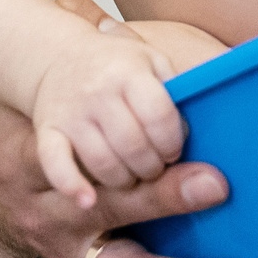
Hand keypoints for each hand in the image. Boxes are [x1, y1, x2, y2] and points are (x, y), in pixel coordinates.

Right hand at [31, 24, 186, 206]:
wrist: (57, 56)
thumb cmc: (117, 66)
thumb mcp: (152, 63)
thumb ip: (178, 91)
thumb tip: (208, 126)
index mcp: (129, 71)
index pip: (159, 115)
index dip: (173, 142)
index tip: (174, 150)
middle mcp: (98, 91)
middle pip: (134, 145)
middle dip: (152, 167)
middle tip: (155, 169)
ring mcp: (71, 113)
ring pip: (103, 162)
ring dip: (124, 180)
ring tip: (131, 177)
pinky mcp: (48, 132)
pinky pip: (56, 163)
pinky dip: (71, 185)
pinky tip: (88, 201)